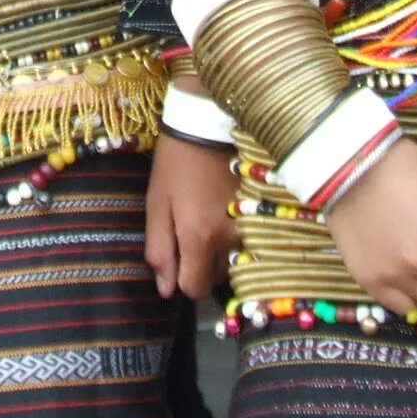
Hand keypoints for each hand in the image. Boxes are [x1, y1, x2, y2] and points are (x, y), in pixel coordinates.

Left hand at [145, 135, 237, 301]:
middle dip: (198, 266)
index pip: (194, 289)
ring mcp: (249, 228)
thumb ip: (159, 251)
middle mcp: (230, 239)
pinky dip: (232, 240)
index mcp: (199, 237)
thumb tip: (165, 290)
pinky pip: (245, 244)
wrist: (208, 126)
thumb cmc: (175, 165)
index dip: (180, 280)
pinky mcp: (260, 216)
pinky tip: (221, 216)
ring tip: (204, 221)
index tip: (175, 258)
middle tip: (187, 233)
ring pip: (232, 263)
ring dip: (217, 255)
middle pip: (214, 278)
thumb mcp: (156, 205)